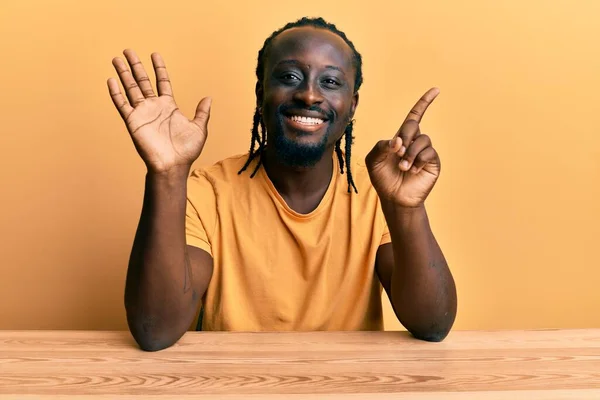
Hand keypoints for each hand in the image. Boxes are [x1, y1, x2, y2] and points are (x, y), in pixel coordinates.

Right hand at [108, 49, 210, 173]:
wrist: (172, 165)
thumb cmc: (186, 151)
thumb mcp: (199, 129)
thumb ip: (202, 113)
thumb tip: (208, 98)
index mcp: (169, 107)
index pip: (162, 82)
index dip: (159, 69)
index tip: (155, 55)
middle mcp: (154, 107)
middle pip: (142, 81)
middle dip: (136, 66)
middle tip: (128, 51)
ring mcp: (142, 113)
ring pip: (130, 89)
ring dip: (123, 74)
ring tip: (116, 59)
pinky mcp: (133, 122)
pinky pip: (122, 104)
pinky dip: (116, 93)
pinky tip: (111, 80)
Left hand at [365, 88, 440, 207]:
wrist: (394, 198)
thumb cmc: (382, 178)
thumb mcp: (374, 160)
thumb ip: (382, 146)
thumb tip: (399, 141)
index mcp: (401, 137)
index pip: (415, 115)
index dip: (424, 102)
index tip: (436, 90)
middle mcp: (415, 142)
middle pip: (413, 125)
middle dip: (404, 136)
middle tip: (397, 151)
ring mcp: (425, 152)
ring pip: (422, 139)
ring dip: (410, 153)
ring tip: (403, 167)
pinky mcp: (432, 162)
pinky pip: (429, 152)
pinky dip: (418, 160)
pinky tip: (412, 171)